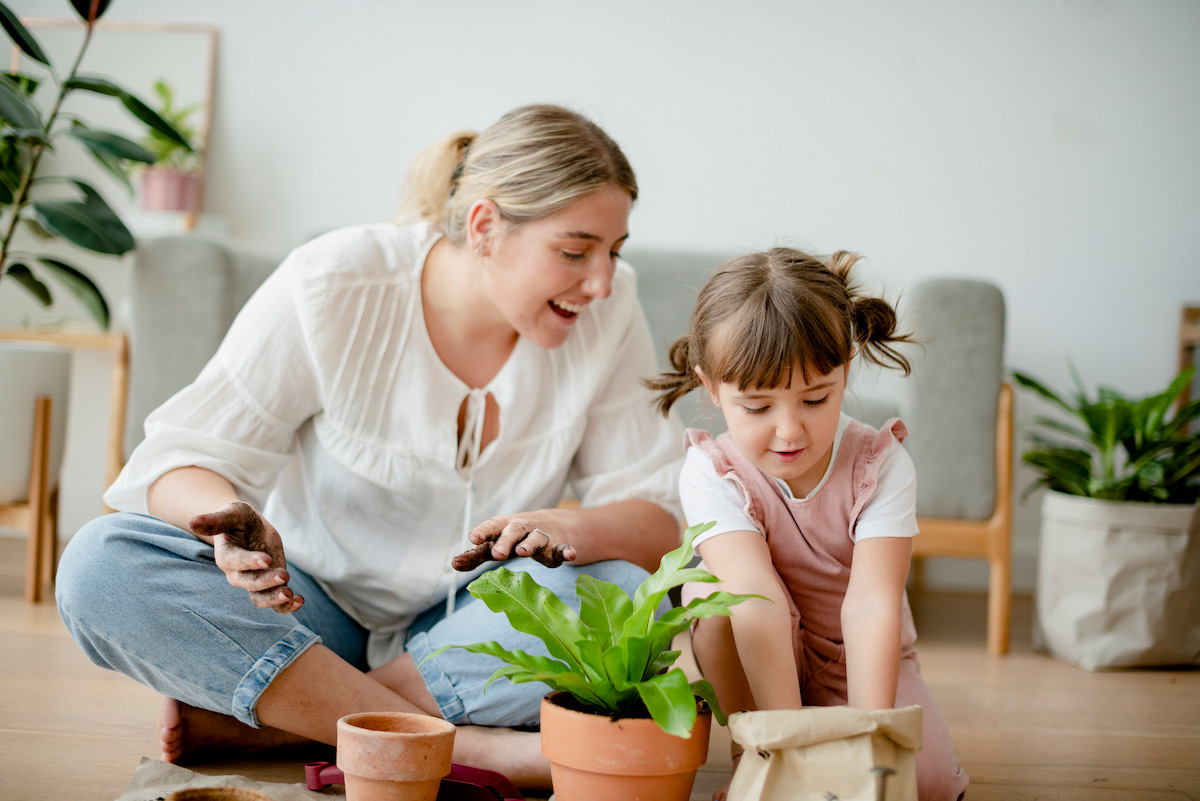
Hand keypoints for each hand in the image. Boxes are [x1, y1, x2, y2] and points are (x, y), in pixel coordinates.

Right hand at [189, 501, 303, 613]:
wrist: (247, 528)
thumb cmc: (237, 519)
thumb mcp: (231, 513)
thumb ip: (216, 520)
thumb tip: (193, 522)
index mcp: (226, 555)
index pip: (235, 561)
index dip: (249, 562)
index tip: (267, 560)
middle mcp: (237, 573)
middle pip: (248, 583)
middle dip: (266, 582)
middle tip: (284, 575)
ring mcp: (253, 581)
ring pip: (260, 598)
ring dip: (275, 599)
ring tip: (291, 595)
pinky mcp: (269, 585)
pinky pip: (274, 602)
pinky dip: (286, 606)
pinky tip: (299, 601)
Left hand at [451, 515, 575, 570]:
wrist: (551, 526)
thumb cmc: (515, 538)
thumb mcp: (496, 543)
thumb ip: (476, 555)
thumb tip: (453, 564)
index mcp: (504, 527)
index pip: (492, 527)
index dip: (483, 532)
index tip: (473, 538)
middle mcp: (523, 528)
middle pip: (513, 531)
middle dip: (505, 541)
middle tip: (497, 553)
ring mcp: (542, 536)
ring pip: (537, 538)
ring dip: (530, 544)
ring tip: (524, 552)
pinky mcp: (559, 547)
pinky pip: (563, 549)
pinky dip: (567, 551)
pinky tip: (570, 555)